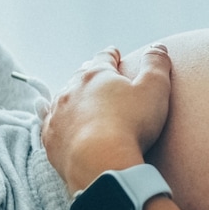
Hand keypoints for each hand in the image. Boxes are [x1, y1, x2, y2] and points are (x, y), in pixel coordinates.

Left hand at [41, 44, 173, 192]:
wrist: (100, 162)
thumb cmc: (131, 125)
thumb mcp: (154, 89)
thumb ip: (157, 65)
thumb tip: (158, 46)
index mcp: (96, 75)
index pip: (104, 58)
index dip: (111, 55)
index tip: (114, 53)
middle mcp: (72, 90)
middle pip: (81, 76)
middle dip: (89, 74)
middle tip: (95, 73)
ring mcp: (58, 114)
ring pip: (63, 98)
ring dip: (72, 96)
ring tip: (78, 98)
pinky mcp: (50, 138)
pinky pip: (50, 124)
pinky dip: (57, 120)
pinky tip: (60, 123)